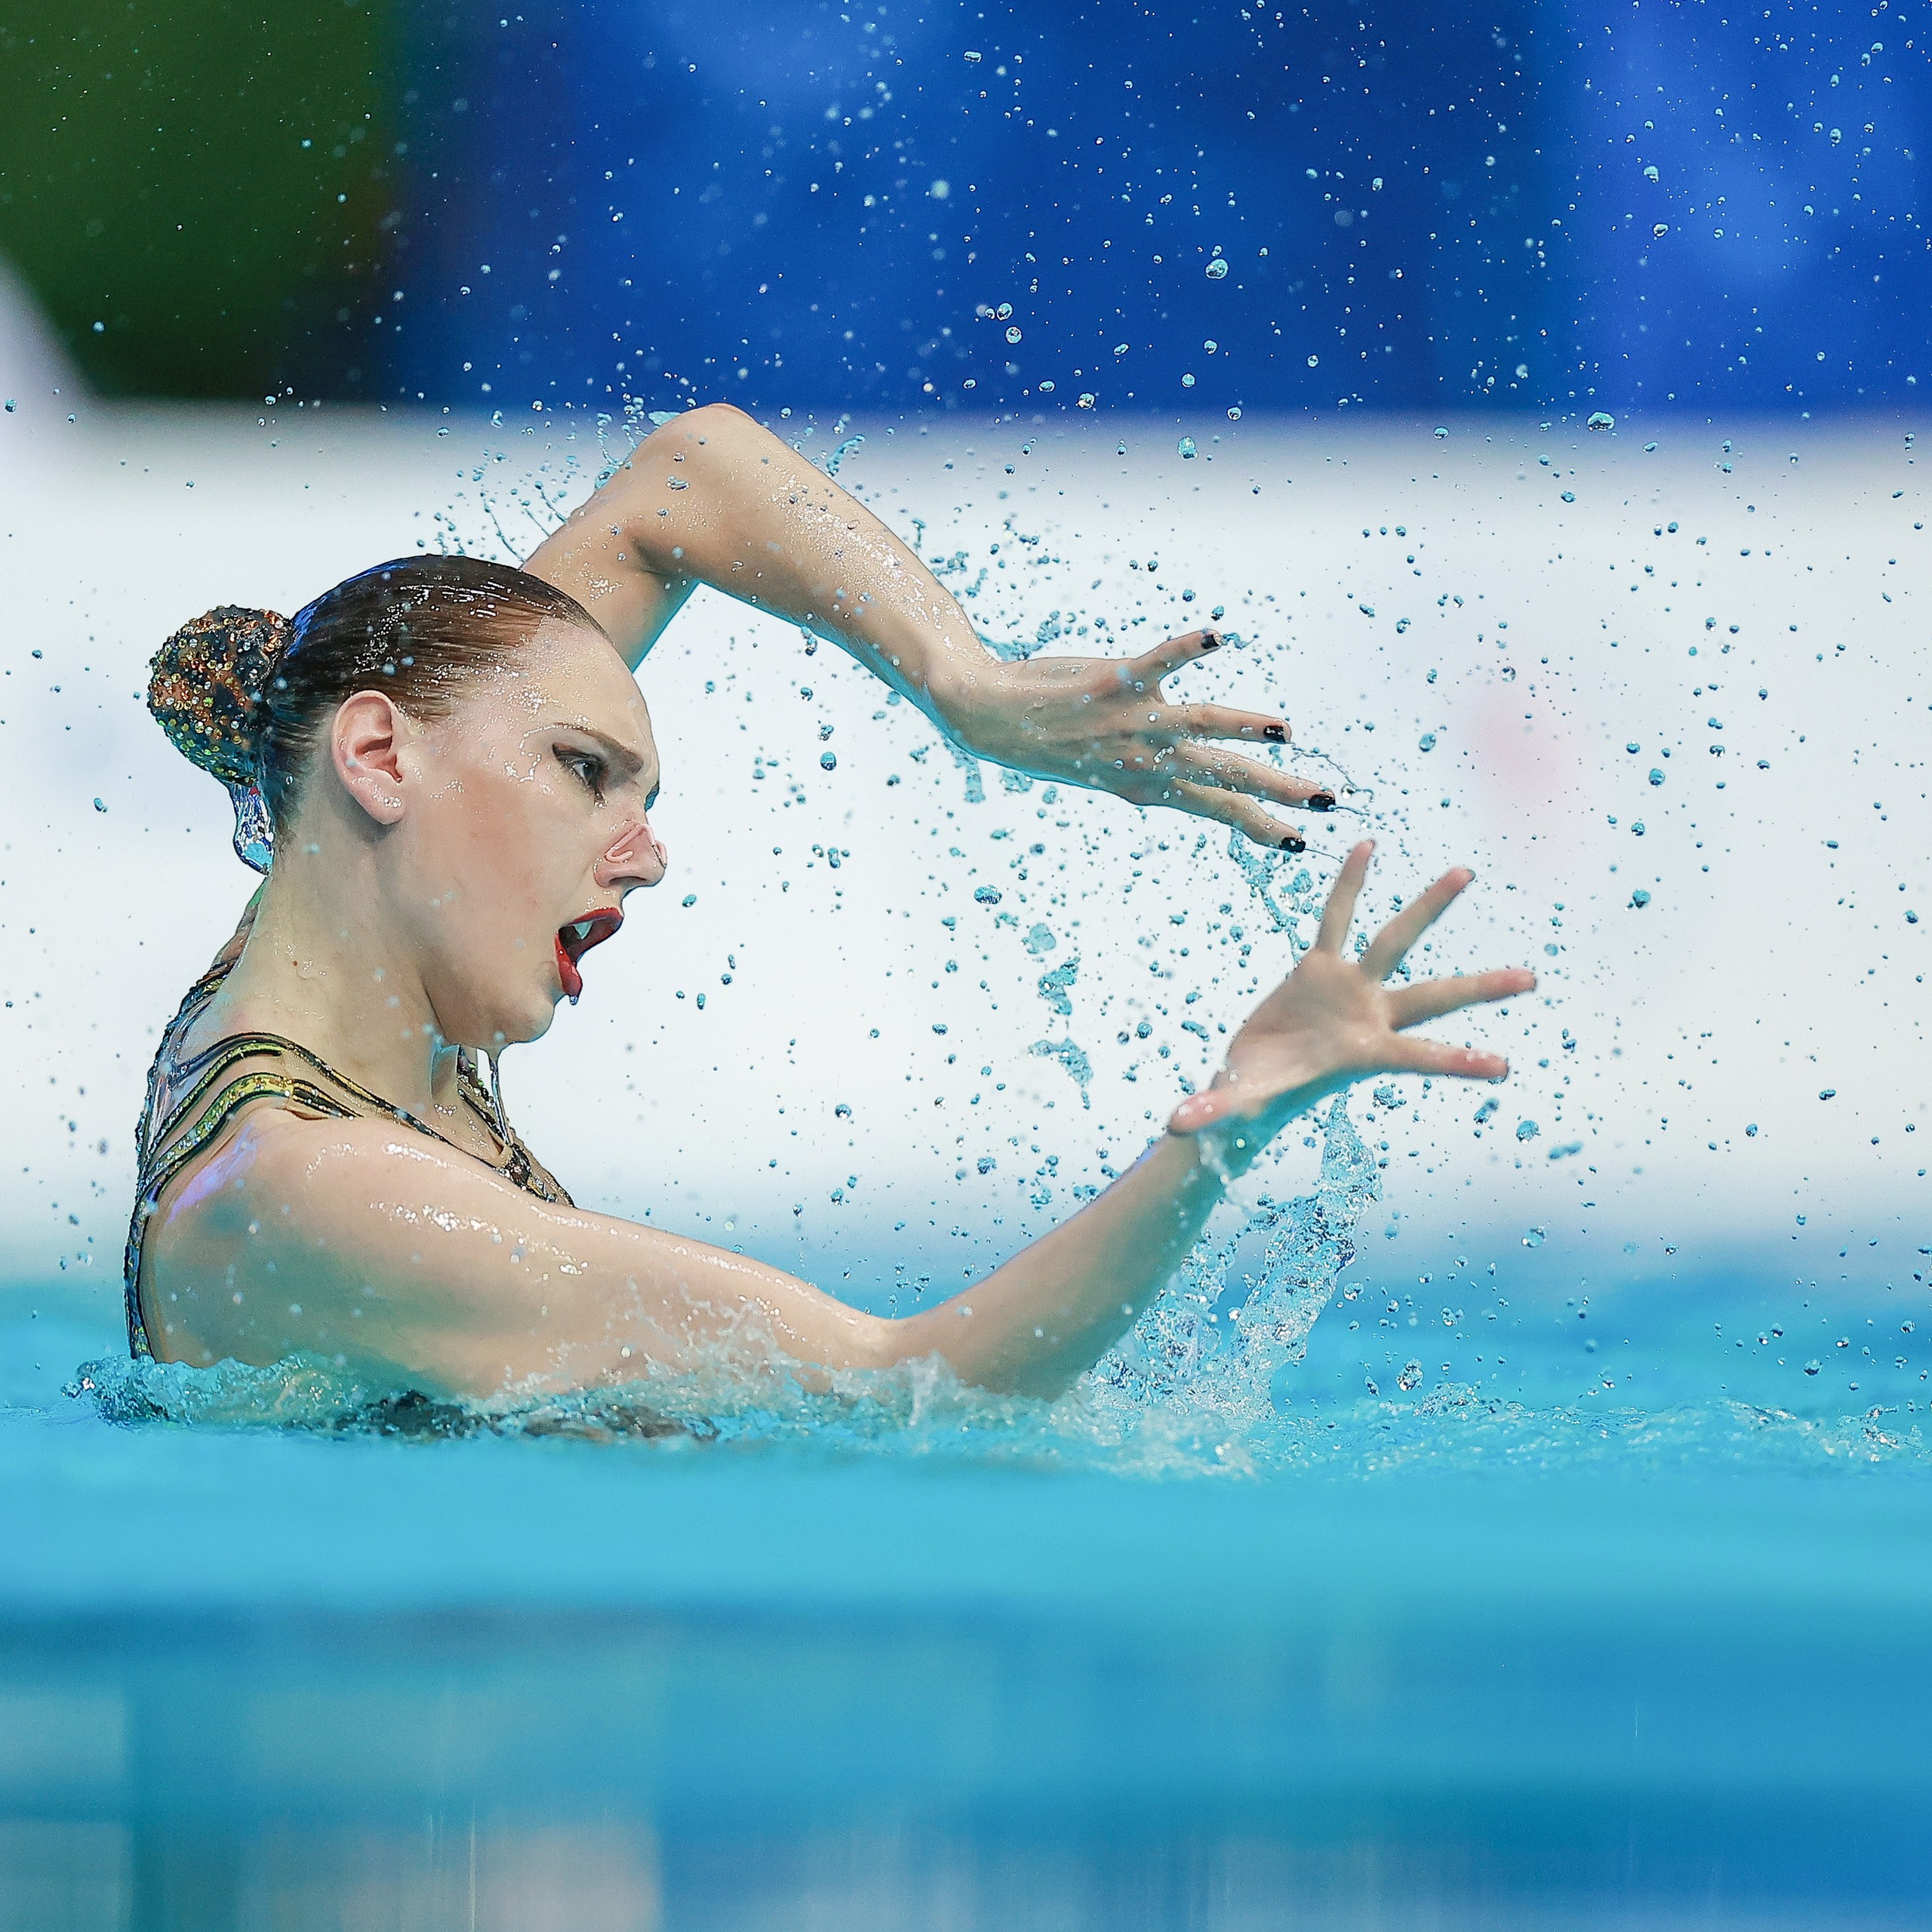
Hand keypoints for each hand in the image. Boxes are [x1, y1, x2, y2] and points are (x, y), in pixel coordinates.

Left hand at [941, 627, 1334, 846]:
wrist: (984, 719)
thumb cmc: (1048, 739)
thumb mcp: (1103, 771)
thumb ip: (1147, 772)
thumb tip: (1183, 771)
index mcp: (1146, 785)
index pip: (1215, 810)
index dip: (1260, 826)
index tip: (1302, 845)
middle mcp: (1143, 760)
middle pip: (1223, 777)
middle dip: (1278, 790)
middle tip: (1327, 800)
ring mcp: (1129, 723)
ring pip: (1200, 727)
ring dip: (1244, 728)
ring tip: (1286, 731)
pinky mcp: (1111, 682)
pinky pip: (1157, 662)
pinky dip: (1187, 647)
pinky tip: (1219, 637)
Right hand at [1170, 842, 1533, 1153]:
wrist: (1246, 1084)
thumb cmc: (1248, 1106)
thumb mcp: (1235, 1107)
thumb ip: (1212, 1112)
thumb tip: (1176, 1127)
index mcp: (1360, 1056)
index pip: (1415, 1058)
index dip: (1454, 1063)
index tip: (1504, 1068)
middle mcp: (1369, 1018)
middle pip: (1434, 997)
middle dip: (1481, 990)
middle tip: (1532, 980)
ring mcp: (1349, 989)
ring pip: (1397, 942)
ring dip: (1431, 907)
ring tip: (1467, 871)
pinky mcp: (1319, 967)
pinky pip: (1336, 916)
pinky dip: (1349, 883)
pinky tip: (1367, 843)